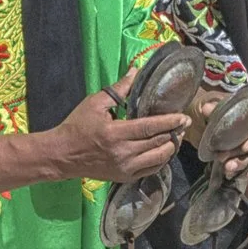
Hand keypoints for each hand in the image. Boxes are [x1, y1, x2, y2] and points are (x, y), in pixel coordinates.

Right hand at [43, 82, 185, 184]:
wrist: (62, 155)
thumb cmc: (77, 126)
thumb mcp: (95, 103)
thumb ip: (119, 89)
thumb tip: (136, 71)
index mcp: (115, 133)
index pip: (150, 127)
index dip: (170, 122)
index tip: (184, 116)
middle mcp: (123, 153)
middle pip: (158, 143)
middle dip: (175, 133)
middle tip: (185, 123)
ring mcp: (125, 168)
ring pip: (158, 159)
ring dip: (171, 147)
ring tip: (177, 136)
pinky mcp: (125, 177)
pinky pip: (151, 170)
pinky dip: (162, 160)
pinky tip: (164, 149)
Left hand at [190, 86, 247, 180]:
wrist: (209, 120)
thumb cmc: (215, 108)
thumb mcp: (211, 103)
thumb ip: (212, 106)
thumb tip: (207, 109)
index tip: (245, 147)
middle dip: (240, 154)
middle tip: (223, 159)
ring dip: (240, 164)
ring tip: (226, 168)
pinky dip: (242, 172)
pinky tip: (229, 174)